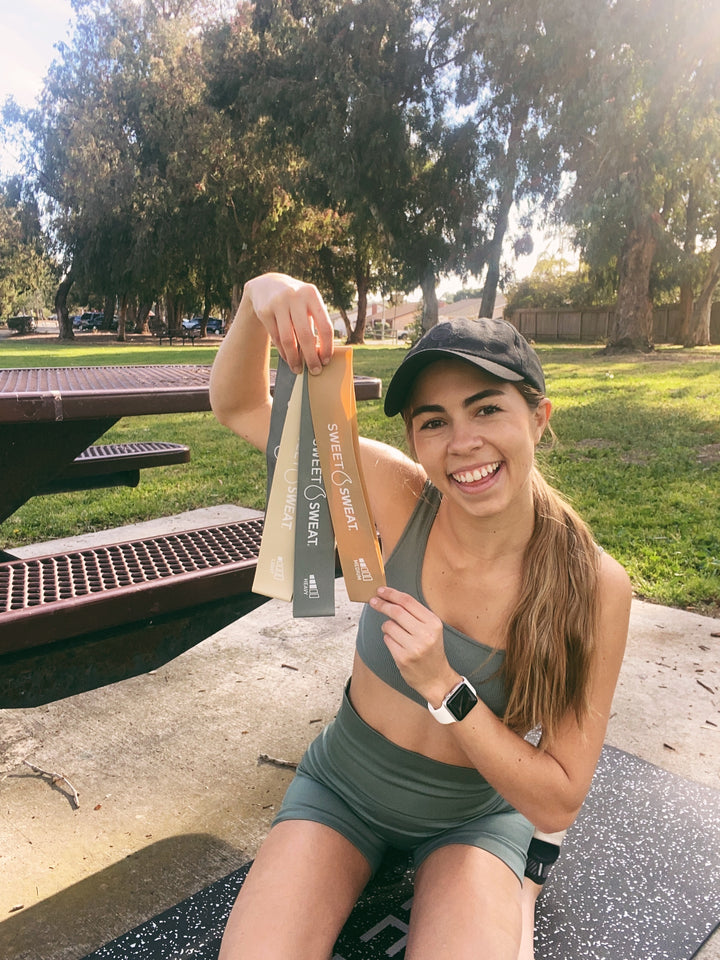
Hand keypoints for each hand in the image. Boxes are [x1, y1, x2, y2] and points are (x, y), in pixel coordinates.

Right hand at [243, 273, 333, 373]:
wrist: (267, 285)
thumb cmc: (295, 301)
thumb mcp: (307, 304)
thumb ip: (314, 324)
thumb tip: (319, 356)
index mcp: (311, 294)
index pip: (325, 325)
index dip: (327, 346)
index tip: (326, 360)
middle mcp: (295, 296)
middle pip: (305, 335)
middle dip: (311, 357)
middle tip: (315, 371)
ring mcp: (278, 303)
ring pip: (288, 339)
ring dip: (294, 358)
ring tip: (298, 369)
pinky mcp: (264, 311)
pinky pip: (276, 337)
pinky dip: (283, 351)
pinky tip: (288, 357)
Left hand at [369, 585, 458, 704]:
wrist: (436, 678)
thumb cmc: (431, 650)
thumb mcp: (431, 629)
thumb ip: (416, 614)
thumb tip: (392, 597)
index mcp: (433, 623)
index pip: (408, 601)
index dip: (392, 593)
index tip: (381, 590)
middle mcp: (425, 634)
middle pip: (396, 611)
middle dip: (382, 604)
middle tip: (373, 601)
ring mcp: (414, 647)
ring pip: (389, 626)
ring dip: (386, 625)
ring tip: (393, 631)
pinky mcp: (403, 658)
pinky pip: (387, 640)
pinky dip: (388, 638)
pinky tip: (396, 643)